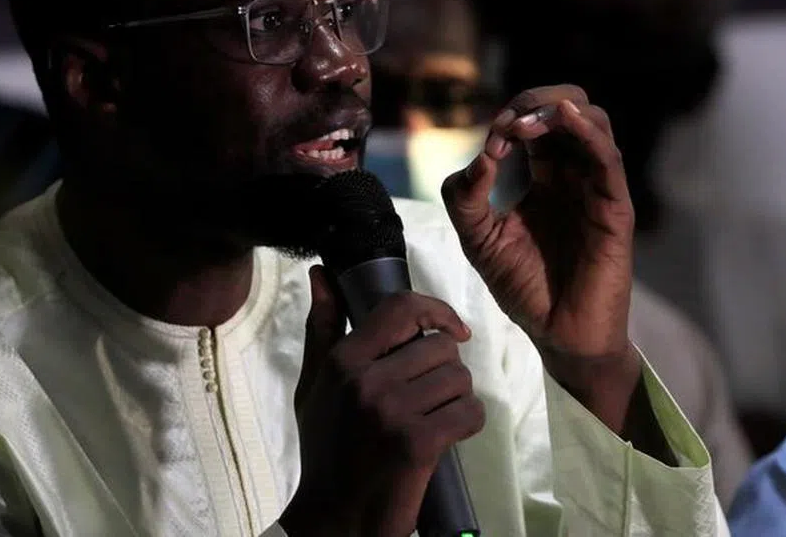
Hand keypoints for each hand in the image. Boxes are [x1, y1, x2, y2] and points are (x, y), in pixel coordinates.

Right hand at [280, 267, 485, 536]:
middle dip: (445, 371)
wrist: (334, 518)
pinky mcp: (418, 443)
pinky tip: (446, 438)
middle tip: (427, 398)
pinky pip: (470, 412)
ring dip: (456, 399)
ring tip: (433, 418)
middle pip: (441, 347)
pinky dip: (467, 424)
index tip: (453, 329)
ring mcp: (393, 412)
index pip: (401, 308)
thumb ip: (322, 328)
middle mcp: (367, 380)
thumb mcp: (315, 386)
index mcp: (343, 361)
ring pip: (460, 379)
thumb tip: (321, 274)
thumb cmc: (325, 450)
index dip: (436, 310)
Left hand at [441, 85, 640, 429]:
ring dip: (558, 110)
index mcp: (545, 177)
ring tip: (525, 126)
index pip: (537, 122)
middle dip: (536, 101)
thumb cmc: (524, 287)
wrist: (557, 334)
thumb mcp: (478, 239)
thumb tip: (480, 156)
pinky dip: (588, 130)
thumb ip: (465, 198)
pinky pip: (608, 158)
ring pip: (594, 121)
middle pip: (568, 108)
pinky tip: (566, 119)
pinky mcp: (615, 208)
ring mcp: (596, 188)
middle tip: (509, 122)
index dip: (511, 118)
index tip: (491, 140)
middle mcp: (574, 175)